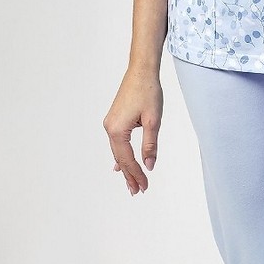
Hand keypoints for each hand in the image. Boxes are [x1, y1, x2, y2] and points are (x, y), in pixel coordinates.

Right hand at [103, 69, 163, 194]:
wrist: (141, 71)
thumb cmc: (148, 92)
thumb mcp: (153, 121)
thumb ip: (150, 145)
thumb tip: (149, 165)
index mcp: (117, 130)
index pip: (127, 159)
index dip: (137, 174)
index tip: (145, 187)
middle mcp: (110, 128)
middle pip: (120, 158)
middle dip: (129, 175)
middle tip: (138, 191)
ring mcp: (110, 124)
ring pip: (118, 152)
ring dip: (125, 167)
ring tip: (132, 183)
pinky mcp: (114, 119)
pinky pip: (117, 143)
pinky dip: (121, 155)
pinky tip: (120, 165)